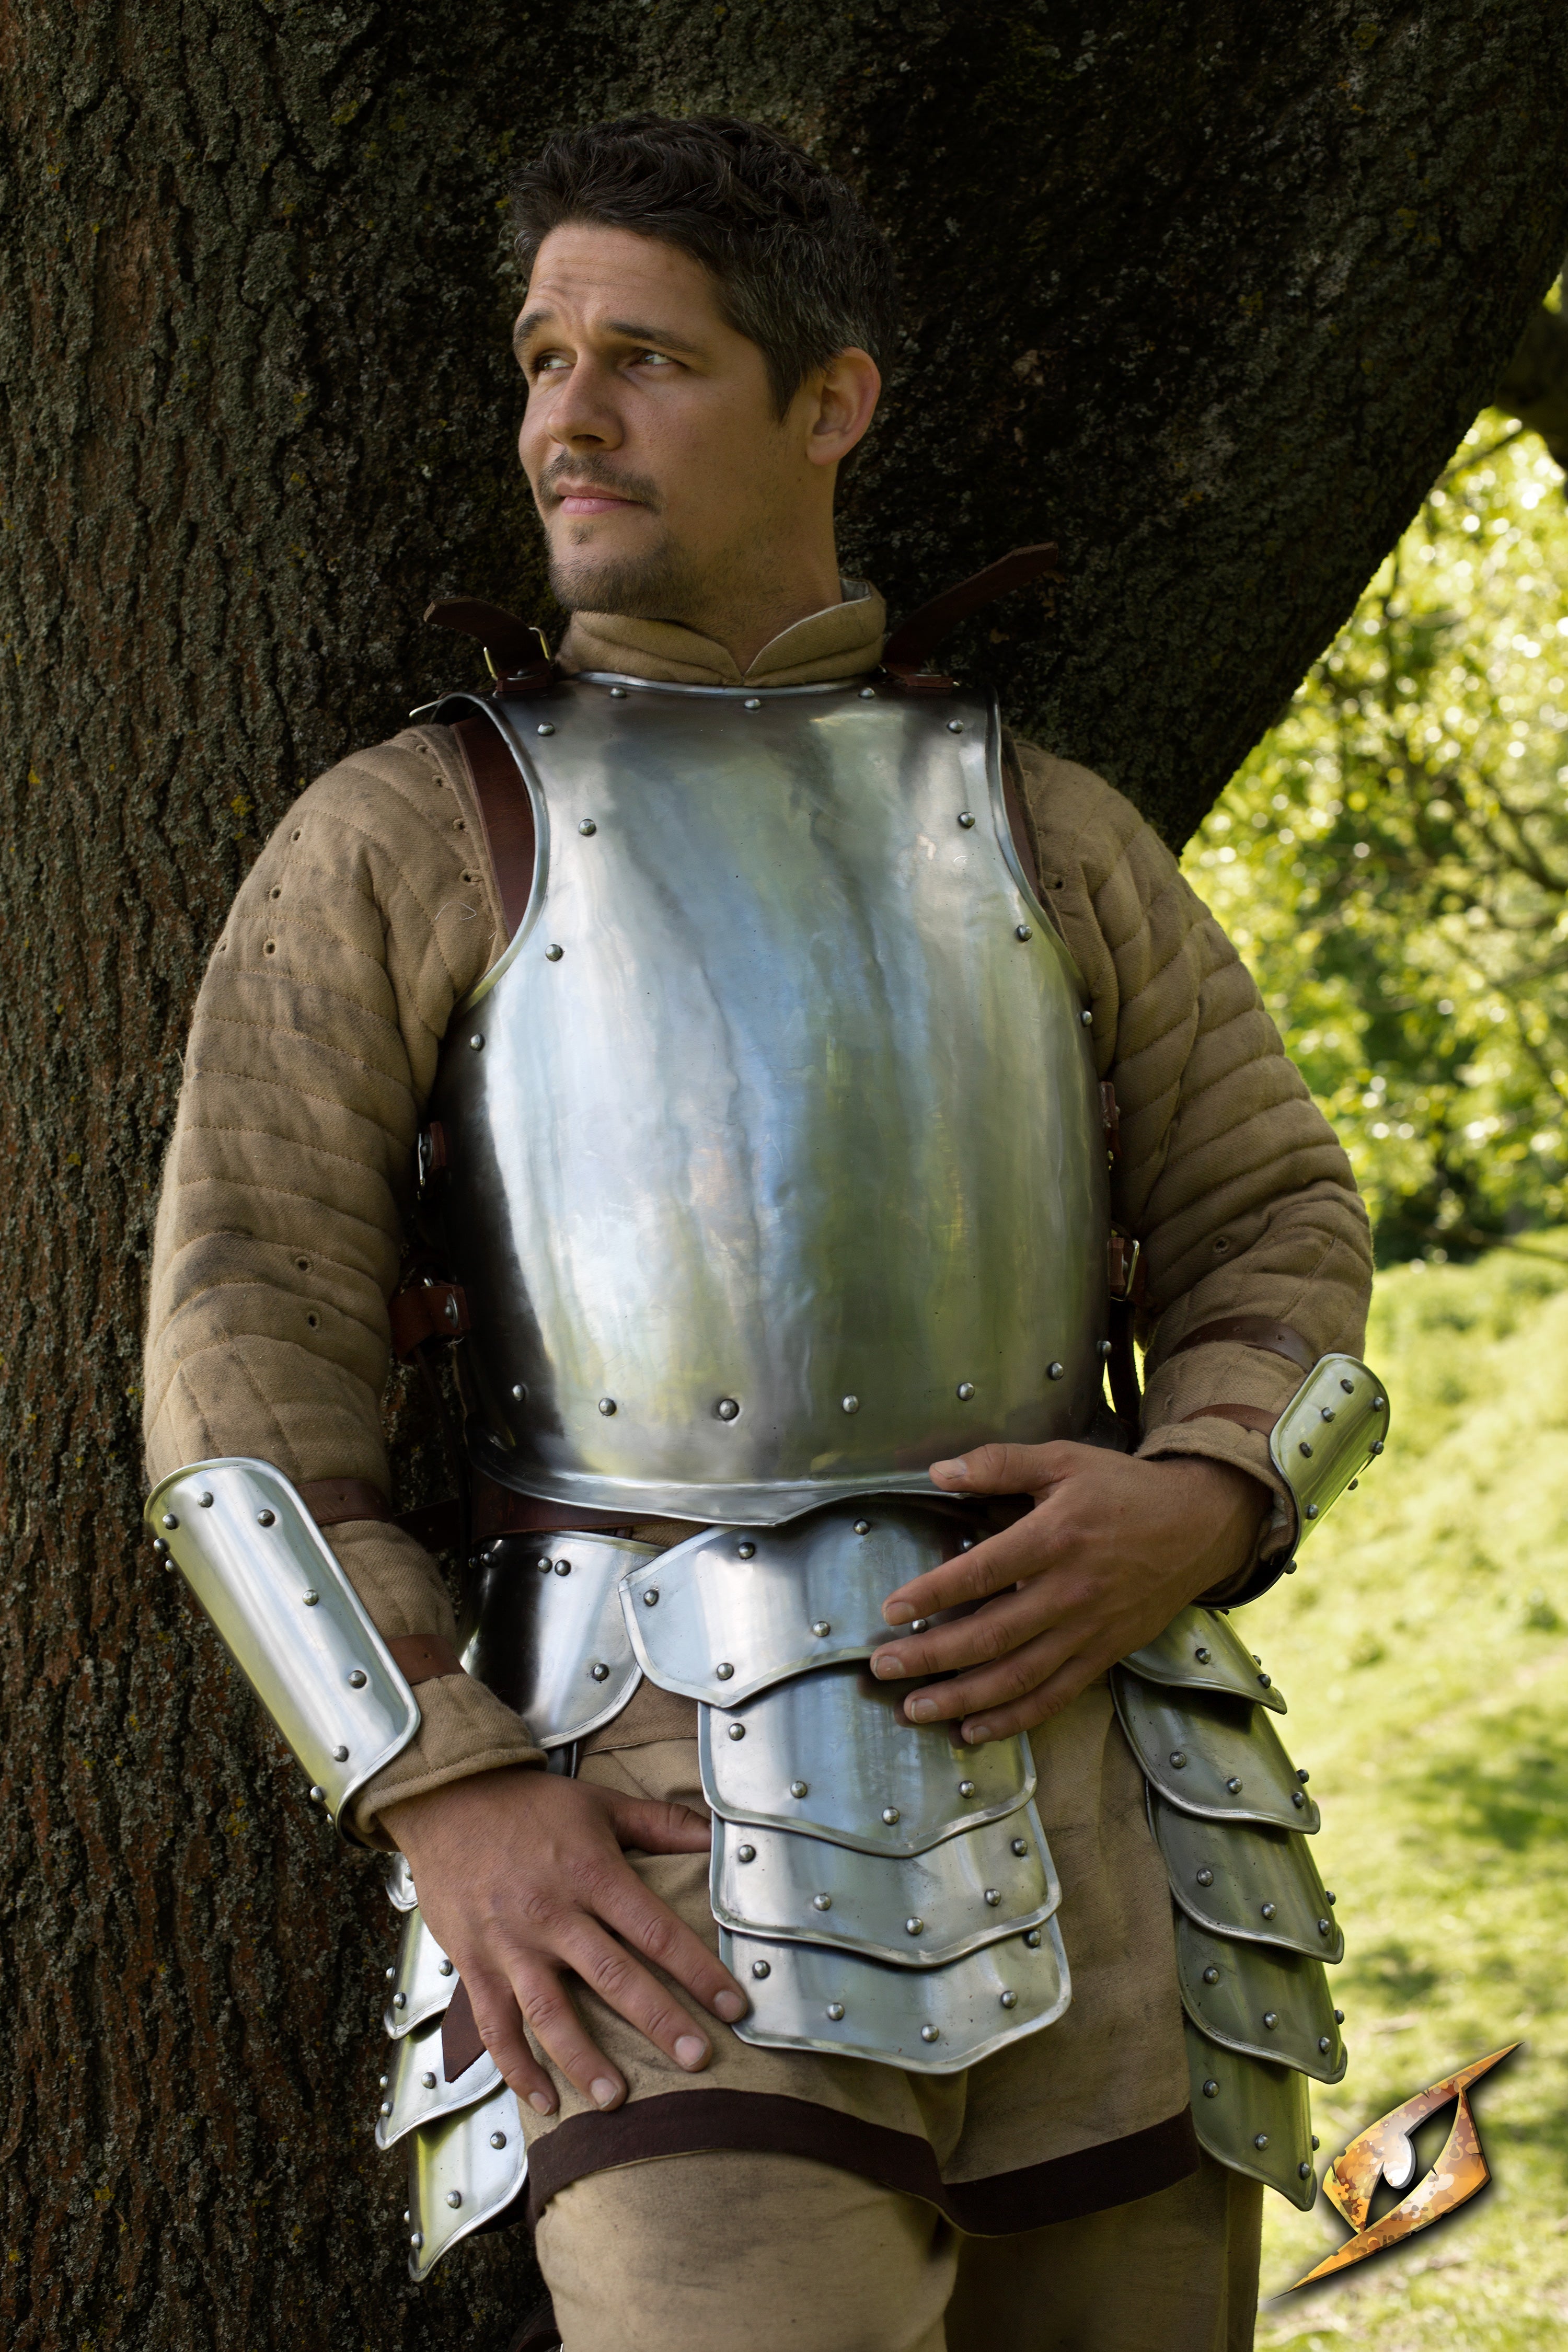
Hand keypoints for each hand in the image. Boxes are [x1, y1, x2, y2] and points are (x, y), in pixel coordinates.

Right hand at [380, 1766, 747, 2117]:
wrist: (448, 1800)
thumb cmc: (531, 1805)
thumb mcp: (602, 1804)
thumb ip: (662, 1824)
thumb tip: (717, 1835)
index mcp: (592, 1874)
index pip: (656, 1929)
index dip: (698, 1969)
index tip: (734, 2006)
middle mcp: (554, 1915)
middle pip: (614, 1977)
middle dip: (659, 2021)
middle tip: (698, 2059)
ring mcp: (511, 1946)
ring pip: (552, 2013)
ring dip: (584, 2060)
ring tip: (618, 2099)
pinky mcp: (475, 1966)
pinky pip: (497, 2027)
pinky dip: (518, 2069)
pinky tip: (545, 2102)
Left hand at [870, 1443, 1269, 1743]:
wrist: (1200, 1525)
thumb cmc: (1123, 1489)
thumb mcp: (1064, 1459)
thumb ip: (1000, 1464)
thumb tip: (939, 1472)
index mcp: (1054, 1538)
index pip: (982, 1572)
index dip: (934, 1594)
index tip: (890, 1610)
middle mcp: (1070, 1591)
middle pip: (992, 1635)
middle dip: (932, 1656)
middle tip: (883, 1668)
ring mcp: (1089, 1629)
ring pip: (1019, 1676)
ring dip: (963, 1698)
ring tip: (915, 1709)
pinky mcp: (1105, 1654)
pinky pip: (1055, 1695)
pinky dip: (1014, 1719)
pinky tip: (974, 1730)